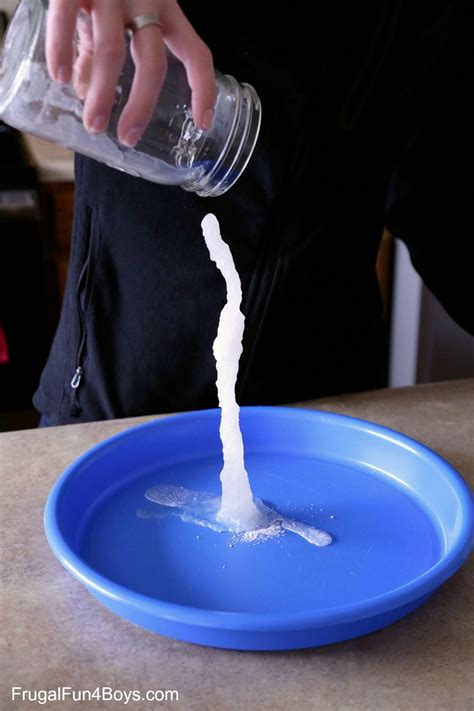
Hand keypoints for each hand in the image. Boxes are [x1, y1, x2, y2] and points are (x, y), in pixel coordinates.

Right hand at [46, 0, 215, 145]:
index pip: (197, 53)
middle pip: (153, 63)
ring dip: (104, 94)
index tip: (202, 123)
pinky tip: (62, 78)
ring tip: (95, 124)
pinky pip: (68, 20)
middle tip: (128, 138)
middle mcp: (145, 1)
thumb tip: (88, 92)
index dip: (204, 90)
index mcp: (167, 9)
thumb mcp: (119, 12)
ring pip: (113, 52)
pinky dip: (63, 51)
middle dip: (141, 106)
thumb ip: (103, 53)